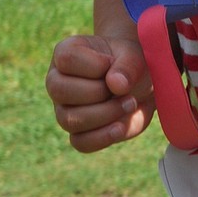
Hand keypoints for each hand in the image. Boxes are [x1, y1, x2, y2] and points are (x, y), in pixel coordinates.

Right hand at [46, 34, 153, 153]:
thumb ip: (127, 65)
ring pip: (70, 120)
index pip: (67, 59)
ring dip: (105, 114)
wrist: (140, 84)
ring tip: (129, 104)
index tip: (112, 62)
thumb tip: (116, 85)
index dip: (95, 64)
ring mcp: (64, 109)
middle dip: (98, 92)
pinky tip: (121, 127)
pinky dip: (103, 137)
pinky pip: (80, 143)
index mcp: (65, 53)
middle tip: (124, 90)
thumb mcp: (133, 55)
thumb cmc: (129, 63)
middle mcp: (57, 81)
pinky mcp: (78, 132)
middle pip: (61, 91)